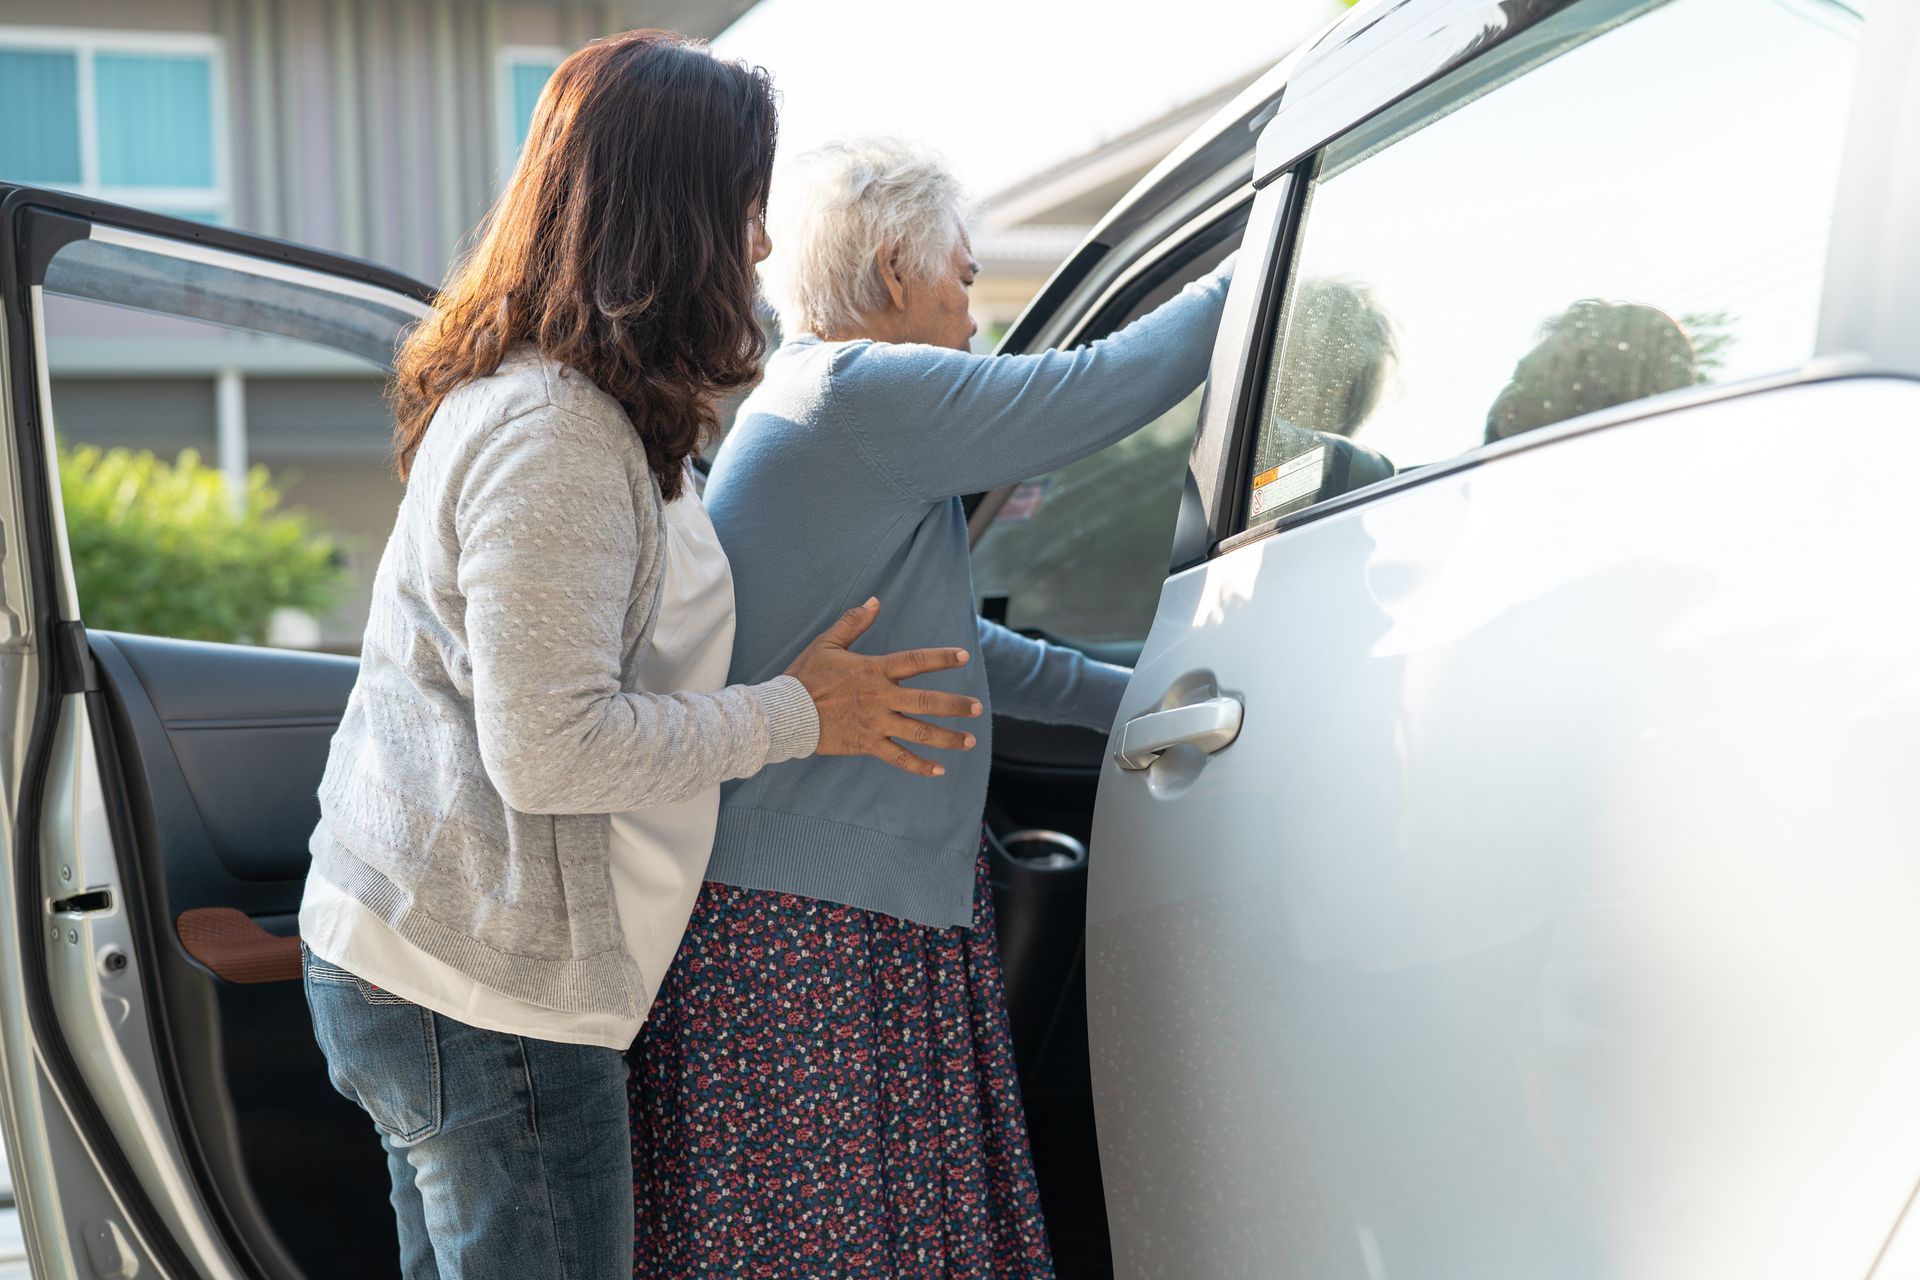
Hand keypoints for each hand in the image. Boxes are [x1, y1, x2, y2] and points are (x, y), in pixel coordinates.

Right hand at [784, 598, 980, 776]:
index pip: (915, 661)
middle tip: (977, 709)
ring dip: (947, 737)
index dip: (940, 658)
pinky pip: (898, 757)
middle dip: (955, 705)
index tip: (963, 657)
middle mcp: (881, 697)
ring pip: (919, 731)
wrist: (786, 713)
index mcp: (874, 670)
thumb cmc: (805, 676)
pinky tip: (939, 770)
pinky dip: (919, 765)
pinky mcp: (867, 743)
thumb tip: (875, 601)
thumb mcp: (828, 643)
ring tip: (969, 742)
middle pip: (927, 701)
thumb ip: (853, 622)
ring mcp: (876, 722)